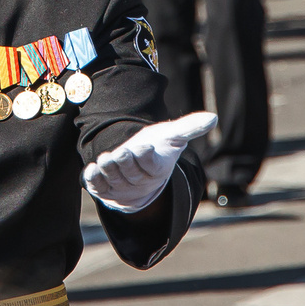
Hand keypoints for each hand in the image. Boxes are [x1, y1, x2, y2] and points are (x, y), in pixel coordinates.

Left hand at [84, 110, 219, 211]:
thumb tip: (213, 117)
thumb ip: (190, 127)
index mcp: (156, 168)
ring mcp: (121, 186)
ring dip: (109, 170)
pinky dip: (93, 180)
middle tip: (121, 153)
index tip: (141, 147)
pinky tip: (91, 169)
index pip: (151, 165)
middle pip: (131, 174)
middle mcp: (139, 181)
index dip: (145, 157)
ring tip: (105, 159)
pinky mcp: (105, 188)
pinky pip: (98, 186)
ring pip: (114, 179)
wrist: (138, 166)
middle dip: (125, 164)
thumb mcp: (172, 136)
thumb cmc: (158, 149)